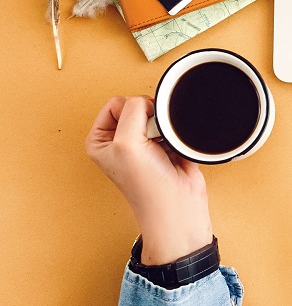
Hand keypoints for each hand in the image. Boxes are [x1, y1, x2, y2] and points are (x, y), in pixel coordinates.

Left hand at [85, 96, 212, 265]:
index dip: (132, 112)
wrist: (177, 204)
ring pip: (156, 113)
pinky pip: (172, 123)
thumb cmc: (147, 186)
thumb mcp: (126, 143)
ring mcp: (142, 143)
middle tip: (151, 141)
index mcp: (100, 140)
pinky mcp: (165, 145)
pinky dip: (176, 132)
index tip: (138, 134)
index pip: (116, 103)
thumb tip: (148, 100)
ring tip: (163, 146)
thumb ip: (133, 110)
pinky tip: (174, 148)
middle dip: (149, 118)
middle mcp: (119, 141)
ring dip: (163, 126)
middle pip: (138, 105)